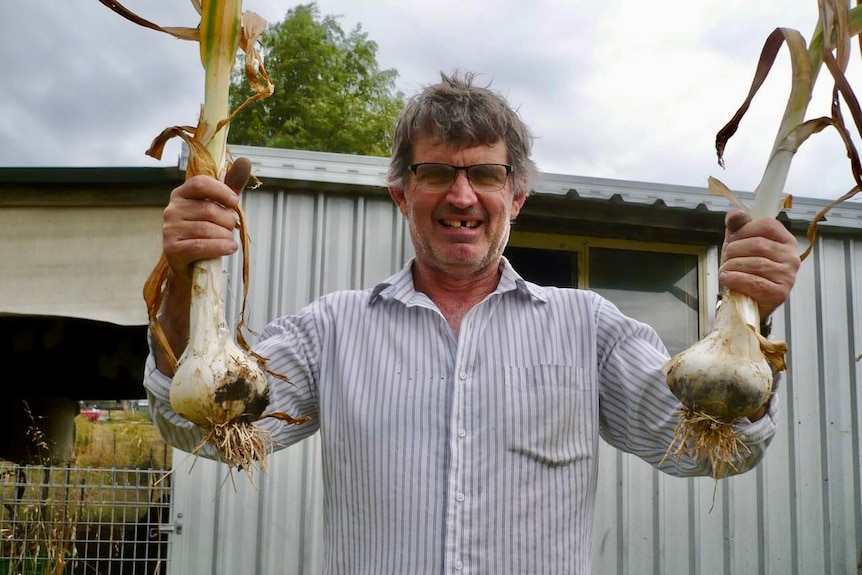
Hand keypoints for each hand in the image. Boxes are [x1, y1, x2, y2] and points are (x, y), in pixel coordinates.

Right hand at [162, 158, 252, 281]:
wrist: (192, 266)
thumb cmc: (207, 232)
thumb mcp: (220, 207)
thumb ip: (231, 186)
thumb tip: (245, 160)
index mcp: (181, 194)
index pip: (201, 183)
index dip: (222, 191)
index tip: (235, 202)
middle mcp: (171, 209)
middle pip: (210, 210)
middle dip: (228, 221)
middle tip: (231, 228)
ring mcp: (169, 229)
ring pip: (208, 229)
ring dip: (226, 236)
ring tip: (228, 240)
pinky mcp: (171, 249)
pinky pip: (202, 245)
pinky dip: (221, 247)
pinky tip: (230, 248)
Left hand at [719, 209, 799, 316]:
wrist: (749, 298)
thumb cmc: (747, 269)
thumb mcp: (741, 243)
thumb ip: (738, 226)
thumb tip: (736, 214)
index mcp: (785, 240)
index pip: (767, 225)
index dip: (744, 230)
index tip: (732, 238)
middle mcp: (791, 257)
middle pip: (758, 244)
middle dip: (734, 250)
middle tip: (725, 257)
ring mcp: (788, 276)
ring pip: (755, 264)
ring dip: (732, 265)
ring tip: (725, 269)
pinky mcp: (779, 293)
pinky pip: (754, 282)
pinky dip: (735, 279)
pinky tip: (726, 278)